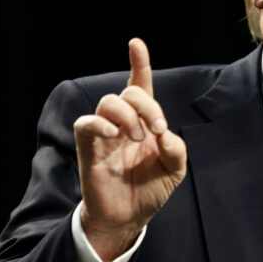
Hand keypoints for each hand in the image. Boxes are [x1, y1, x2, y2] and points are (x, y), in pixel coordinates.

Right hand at [73, 37, 186, 261]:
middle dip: (146, 104)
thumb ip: (176, 150)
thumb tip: (165, 134)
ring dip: (127, 114)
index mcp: (144, 122)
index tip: (136, 44)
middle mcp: (124, 123)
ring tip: (137, 137)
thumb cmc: (150, 189)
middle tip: (157, 128)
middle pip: (128, 92)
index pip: (140, 86)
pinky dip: (99, 123)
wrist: (129, 217)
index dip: (139, 64)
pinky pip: (85, 124)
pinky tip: (113, 134)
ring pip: (108, 102)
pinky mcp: (89, 148)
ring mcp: (105, 134)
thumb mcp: (174, 170)